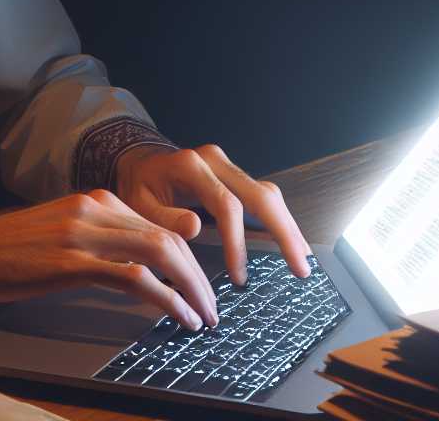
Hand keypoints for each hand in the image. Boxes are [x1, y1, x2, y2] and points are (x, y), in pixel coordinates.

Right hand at [0, 189, 218, 329]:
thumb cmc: (11, 251)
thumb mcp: (64, 234)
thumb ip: (104, 239)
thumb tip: (144, 261)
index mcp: (97, 200)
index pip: (159, 225)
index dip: (189, 258)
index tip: (201, 285)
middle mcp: (96, 209)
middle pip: (167, 237)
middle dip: (198, 275)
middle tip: (212, 306)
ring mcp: (84, 233)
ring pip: (159, 253)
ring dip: (189, 288)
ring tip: (202, 315)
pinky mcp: (71, 262)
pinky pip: (134, 279)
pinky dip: (165, 299)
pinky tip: (177, 316)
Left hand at [115, 144, 312, 286]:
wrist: (136, 163)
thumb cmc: (136, 189)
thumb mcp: (137, 205)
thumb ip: (164, 217)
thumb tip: (195, 229)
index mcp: (191, 166)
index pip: (227, 204)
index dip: (237, 242)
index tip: (238, 277)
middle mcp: (216, 161)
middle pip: (260, 195)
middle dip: (283, 232)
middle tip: (300, 267)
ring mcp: (228, 166)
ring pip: (268, 194)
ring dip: (288, 227)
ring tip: (303, 260)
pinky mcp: (235, 176)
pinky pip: (262, 197)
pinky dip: (279, 221)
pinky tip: (292, 244)